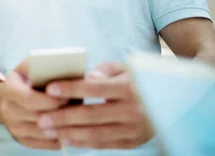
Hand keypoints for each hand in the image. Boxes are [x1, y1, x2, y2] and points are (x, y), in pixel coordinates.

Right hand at [0, 58, 69, 149]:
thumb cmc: (24, 80)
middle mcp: (8, 111)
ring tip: (77, 120)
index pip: (29, 99)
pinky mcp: (21, 140)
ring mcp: (13, 128)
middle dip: (60, 113)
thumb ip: (42, 65)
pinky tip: (70, 131)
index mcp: (9, 90)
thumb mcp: (28, 67)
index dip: (51, 100)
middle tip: (78, 109)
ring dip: (62, 127)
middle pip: (38, 117)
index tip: (67, 96)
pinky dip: (59, 139)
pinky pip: (44, 145)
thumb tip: (69, 71)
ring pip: (43, 133)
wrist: (4, 99)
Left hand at [37, 62, 152, 148]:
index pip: (94, 88)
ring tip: (47, 130)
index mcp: (128, 87)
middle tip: (41, 119)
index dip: (71, 89)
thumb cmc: (139, 82)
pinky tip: (65, 139)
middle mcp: (132, 110)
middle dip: (63, 118)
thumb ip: (104, 70)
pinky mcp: (133, 142)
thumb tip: (87, 77)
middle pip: (91, 115)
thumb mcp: (126, 69)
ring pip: (96, 133)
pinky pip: (104, 144)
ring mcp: (133, 128)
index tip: (49, 88)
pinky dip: (83, 143)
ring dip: (68, 134)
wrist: (172, 103)